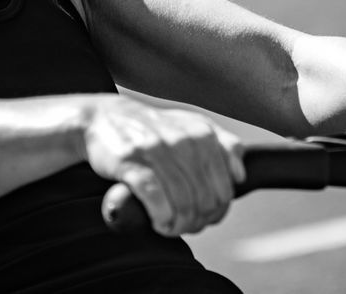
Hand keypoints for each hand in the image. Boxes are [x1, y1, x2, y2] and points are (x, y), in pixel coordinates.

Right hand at [82, 96, 244, 236]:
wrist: (105, 118)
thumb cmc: (154, 129)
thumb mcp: (193, 127)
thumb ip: (223, 145)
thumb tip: (240, 175)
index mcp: (203, 133)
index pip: (224, 189)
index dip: (217, 211)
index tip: (203, 217)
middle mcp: (183, 139)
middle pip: (206, 200)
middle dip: (198, 221)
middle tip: (185, 225)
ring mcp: (157, 150)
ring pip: (183, 203)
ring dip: (179, 225)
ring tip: (171, 227)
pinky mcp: (131, 162)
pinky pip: (156, 199)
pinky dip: (161, 218)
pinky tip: (159, 223)